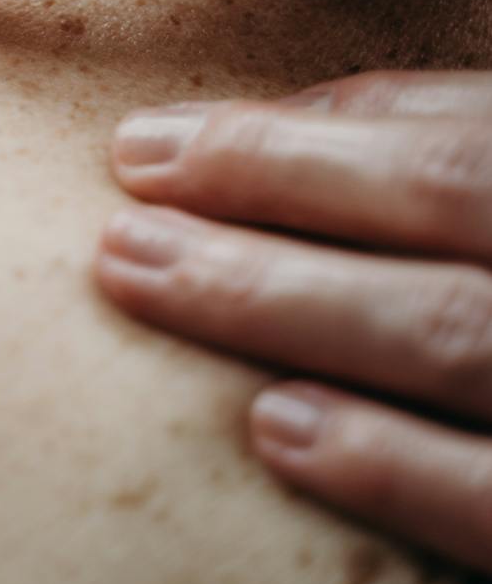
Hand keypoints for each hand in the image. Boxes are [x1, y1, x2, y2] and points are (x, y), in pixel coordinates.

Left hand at [97, 70, 491, 572]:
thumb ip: (462, 135)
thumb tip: (295, 117)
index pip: (452, 134)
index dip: (297, 132)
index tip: (158, 139)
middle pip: (444, 206)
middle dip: (267, 192)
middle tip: (125, 194)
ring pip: (455, 335)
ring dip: (286, 304)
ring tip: (147, 278)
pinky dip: (395, 466)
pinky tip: (275, 431)